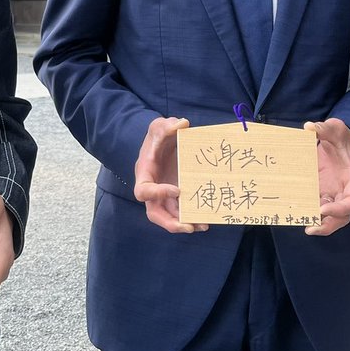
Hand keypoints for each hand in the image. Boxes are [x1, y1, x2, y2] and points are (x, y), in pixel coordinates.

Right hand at [133, 117, 207, 234]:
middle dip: (170, 223)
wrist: (166, 142)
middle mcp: (153, 189)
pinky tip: (207, 220)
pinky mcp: (177, 197)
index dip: (158, 194)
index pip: (143, 191)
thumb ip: (166, 125)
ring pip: (170, 217)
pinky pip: (182, 212)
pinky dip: (193, 218)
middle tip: (188, 226)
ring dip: (185, 224)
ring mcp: (165, 196)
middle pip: (154, 214)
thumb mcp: (159, 127)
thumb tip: (183, 124)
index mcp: (144, 174)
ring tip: (203, 225)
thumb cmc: (160, 136)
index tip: (177, 189)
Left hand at [302, 118, 349, 235]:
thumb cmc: (342, 138)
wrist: (340, 141)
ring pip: (332, 217)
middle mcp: (346, 190)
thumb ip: (324, 128)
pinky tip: (297, 213)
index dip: (340, 209)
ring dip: (319, 224)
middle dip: (328, 225)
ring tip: (303, 225)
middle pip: (343, 216)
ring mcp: (335, 193)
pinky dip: (310, 212)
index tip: (323, 209)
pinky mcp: (324, 193)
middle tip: (310, 228)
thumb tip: (309, 127)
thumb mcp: (335, 128)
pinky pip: (319, 207)